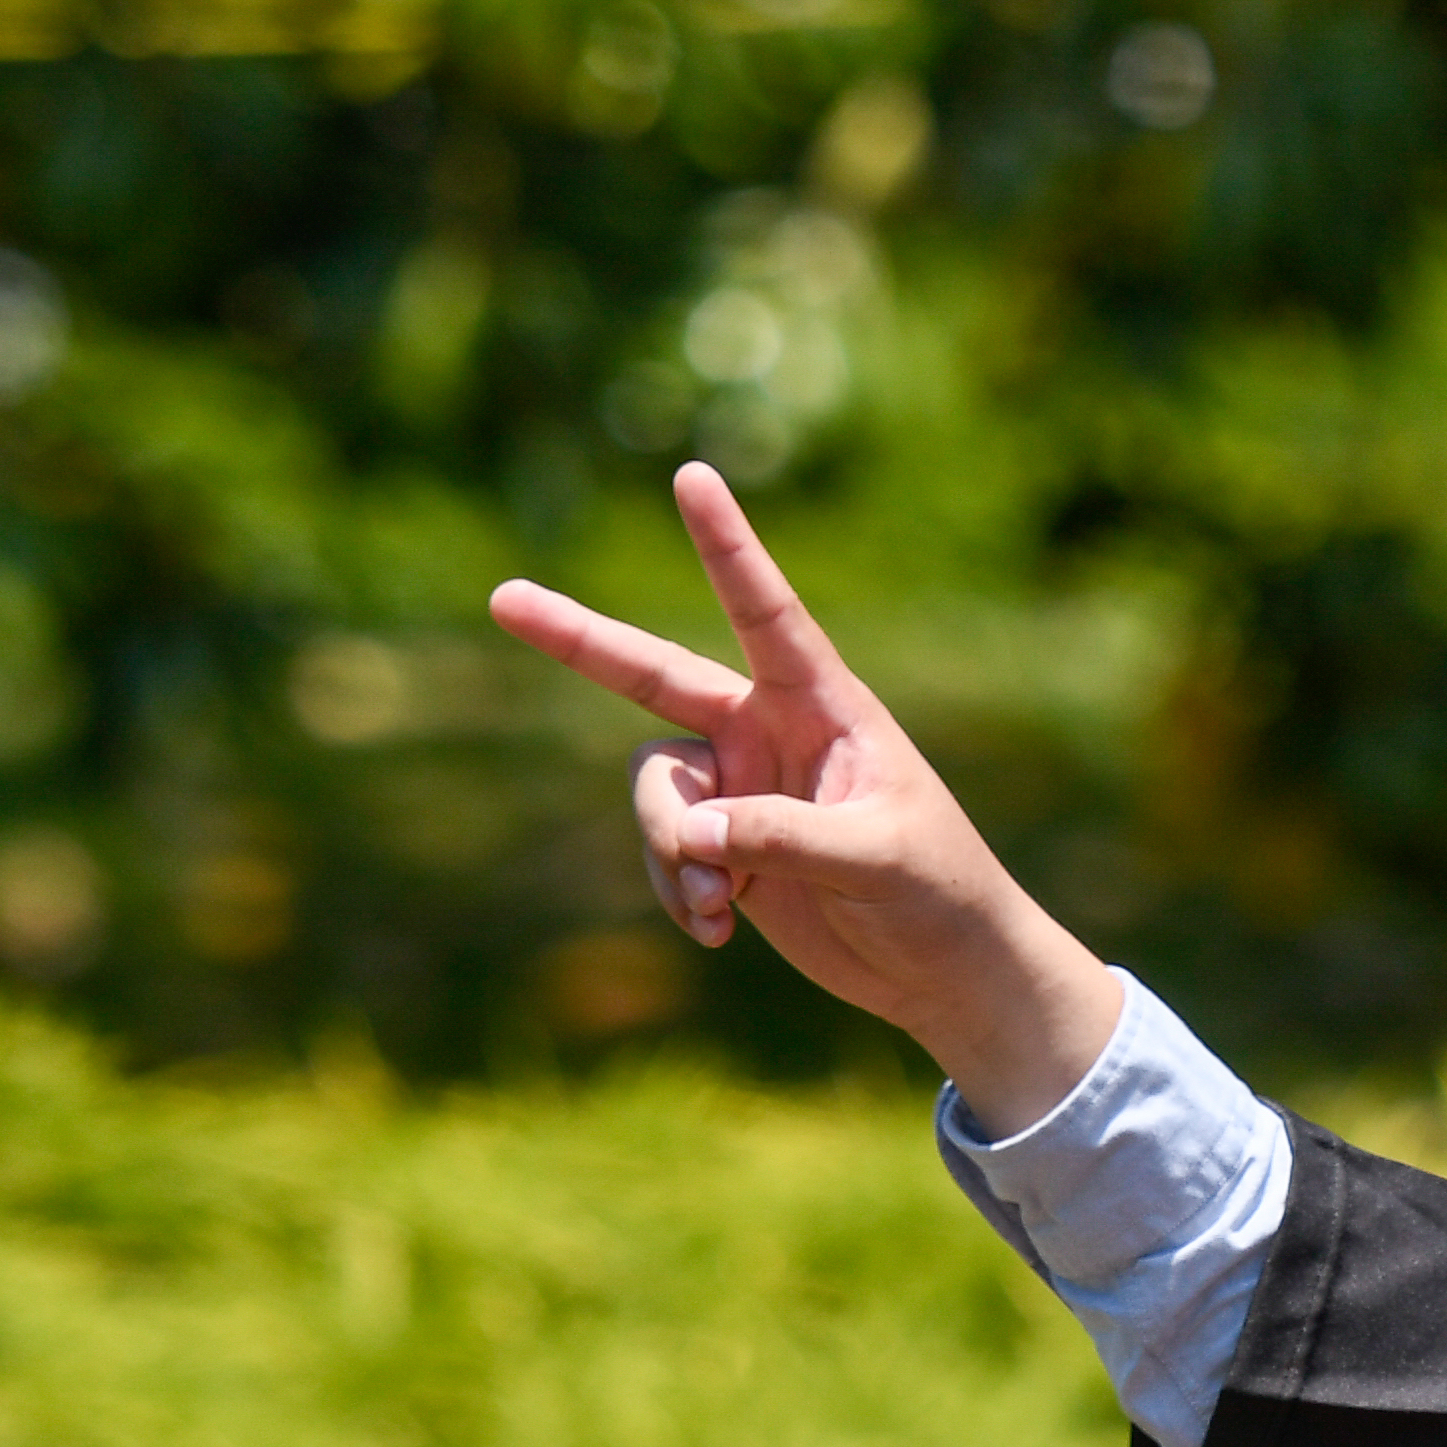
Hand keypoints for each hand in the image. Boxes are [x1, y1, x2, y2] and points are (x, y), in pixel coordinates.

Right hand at [489, 466, 1118, 1130]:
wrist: (944, 970)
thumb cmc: (940, 892)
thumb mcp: (875, 858)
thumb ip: (785, 837)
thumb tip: (695, 833)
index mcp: (823, 707)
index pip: (766, 613)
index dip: (727, 546)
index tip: (694, 476)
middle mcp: (769, 732)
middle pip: (654, 674)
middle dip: (579, 640)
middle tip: (501, 598)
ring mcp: (740, 787)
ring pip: (655, 791)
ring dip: (670, 851)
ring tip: (717, 907)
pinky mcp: (725, 846)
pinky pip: (666, 851)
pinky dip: (678, 890)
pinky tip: (716, 932)